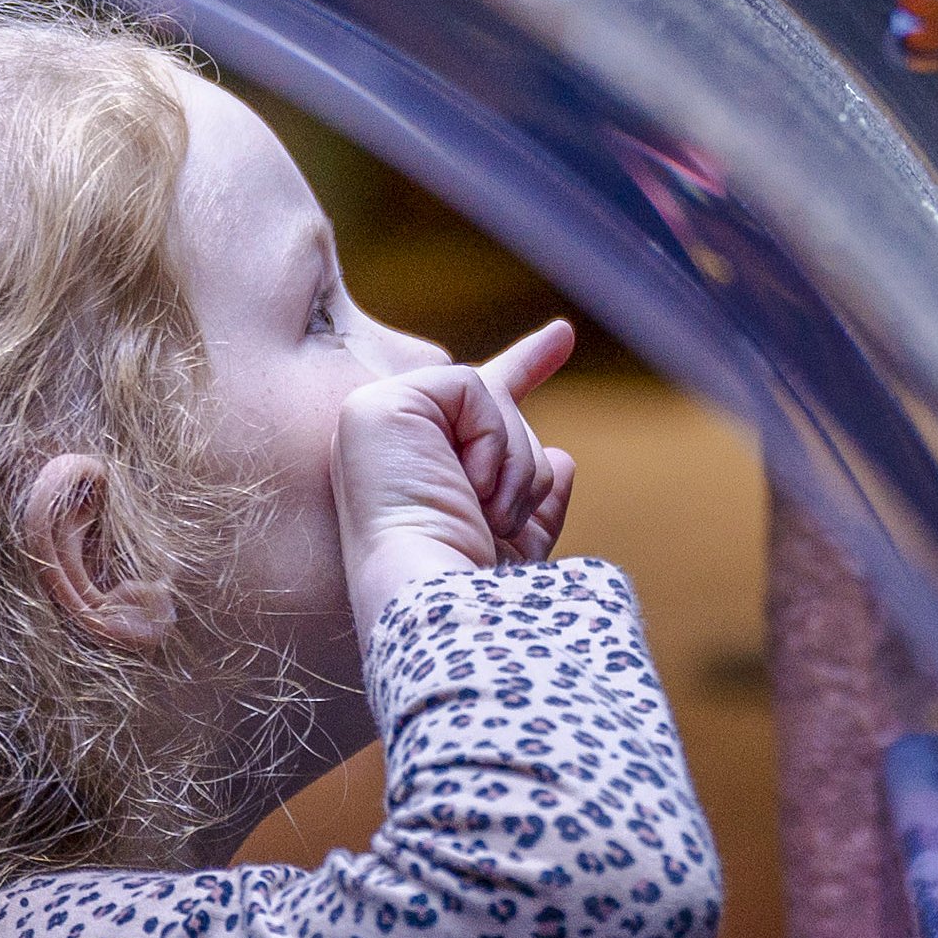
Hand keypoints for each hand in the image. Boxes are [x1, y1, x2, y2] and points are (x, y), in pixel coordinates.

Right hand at [333, 320, 579, 627]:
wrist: (440, 601)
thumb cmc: (473, 582)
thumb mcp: (521, 536)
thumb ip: (535, 495)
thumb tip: (562, 458)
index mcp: (422, 471)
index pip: (480, 409)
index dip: (526, 365)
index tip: (563, 336)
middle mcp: (391, 445)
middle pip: (498, 409)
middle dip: (522, 464)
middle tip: (499, 516)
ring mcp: (375, 423)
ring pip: (491, 396)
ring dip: (512, 462)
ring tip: (486, 511)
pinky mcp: (375, 407)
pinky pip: (470, 385)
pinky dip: (488, 439)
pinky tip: (469, 483)